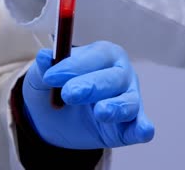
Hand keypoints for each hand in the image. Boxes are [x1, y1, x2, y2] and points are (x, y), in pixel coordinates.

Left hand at [23, 41, 154, 148]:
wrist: (54, 121)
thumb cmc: (53, 88)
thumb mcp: (42, 78)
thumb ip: (44, 67)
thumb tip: (43, 56)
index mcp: (104, 55)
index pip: (96, 56)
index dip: (75, 65)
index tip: (50, 77)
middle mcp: (121, 74)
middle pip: (114, 78)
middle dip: (92, 86)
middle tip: (68, 94)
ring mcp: (128, 100)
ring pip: (129, 102)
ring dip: (116, 107)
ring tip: (100, 112)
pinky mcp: (130, 127)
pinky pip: (139, 127)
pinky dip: (142, 129)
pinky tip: (143, 131)